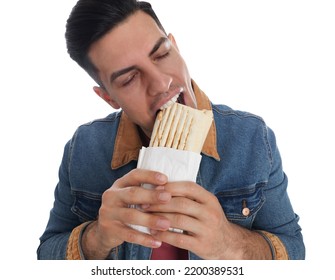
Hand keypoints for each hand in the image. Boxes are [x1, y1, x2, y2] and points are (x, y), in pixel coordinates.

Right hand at [81, 169, 171, 258]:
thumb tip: (168, 191)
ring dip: (150, 220)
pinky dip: (144, 239)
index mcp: (120, 184)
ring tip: (166, 224)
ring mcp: (108, 213)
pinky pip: (129, 235)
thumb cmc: (126, 208)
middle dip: (151, 195)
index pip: (134, 175)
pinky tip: (157, 241)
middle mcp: (112, 195)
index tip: (165, 179)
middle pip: (132, 194)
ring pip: (131, 216)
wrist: (104, 230)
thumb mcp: (133, 197)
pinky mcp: (109, 229)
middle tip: (168, 198)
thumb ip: (147, 192)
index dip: (149, 176)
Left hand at [145, 181, 271, 258]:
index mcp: (210, 199)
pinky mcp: (202, 245)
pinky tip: (153, 233)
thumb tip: (160, 187)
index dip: (170, 187)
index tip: (154, 188)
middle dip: (159, 203)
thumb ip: (189, 196)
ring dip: (159, 218)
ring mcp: (207, 229)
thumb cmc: (209, 220)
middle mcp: (210, 213)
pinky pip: (179, 239)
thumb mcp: (205, 204)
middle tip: (144, 204)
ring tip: (146, 217)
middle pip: (181, 203)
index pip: (189, 187)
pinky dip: (164, 235)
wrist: (228, 243)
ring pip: (178, 220)